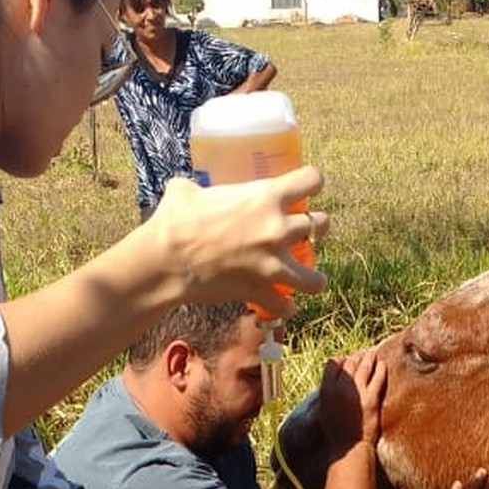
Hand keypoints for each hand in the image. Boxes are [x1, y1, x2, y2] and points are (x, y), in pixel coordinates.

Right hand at [151, 169, 328, 319]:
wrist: (166, 260)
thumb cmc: (174, 221)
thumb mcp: (186, 191)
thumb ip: (197, 188)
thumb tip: (186, 188)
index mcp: (266, 196)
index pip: (312, 180)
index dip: (312, 183)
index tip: (308, 189)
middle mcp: (279, 229)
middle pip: (321, 224)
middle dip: (316, 228)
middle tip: (303, 232)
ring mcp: (274, 264)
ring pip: (316, 277)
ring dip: (313, 276)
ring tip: (306, 276)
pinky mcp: (261, 292)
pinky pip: (286, 307)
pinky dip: (284, 308)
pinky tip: (280, 304)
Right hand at [317, 349, 385, 453]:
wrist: (349, 446)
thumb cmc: (335, 431)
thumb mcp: (324, 409)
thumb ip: (328, 392)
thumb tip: (334, 380)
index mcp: (326, 389)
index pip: (333, 363)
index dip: (341, 359)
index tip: (346, 360)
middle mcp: (341, 388)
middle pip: (350, 362)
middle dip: (356, 356)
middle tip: (362, 354)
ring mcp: (357, 392)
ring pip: (364, 366)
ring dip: (369, 358)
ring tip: (373, 354)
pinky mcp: (371, 399)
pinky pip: (378, 378)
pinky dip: (381, 369)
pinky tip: (383, 365)